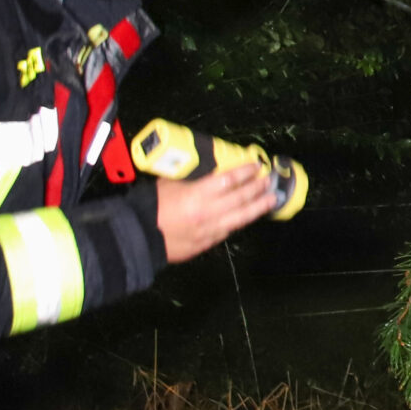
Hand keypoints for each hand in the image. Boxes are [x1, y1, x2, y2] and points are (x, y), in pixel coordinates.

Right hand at [155, 165, 277, 262]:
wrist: (138, 237)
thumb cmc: (150, 207)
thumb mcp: (170, 182)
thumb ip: (192, 177)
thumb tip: (207, 172)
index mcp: (198, 194)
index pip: (230, 179)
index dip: (245, 171)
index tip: (255, 166)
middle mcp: (208, 212)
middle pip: (241, 198)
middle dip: (258, 188)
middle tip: (269, 180)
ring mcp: (209, 230)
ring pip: (241, 217)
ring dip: (258, 207)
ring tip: (272, 199)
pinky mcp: (206, 243)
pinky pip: (228, 231)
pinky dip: (240, 222)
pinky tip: (248, 217)